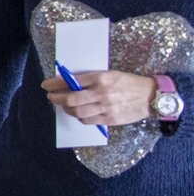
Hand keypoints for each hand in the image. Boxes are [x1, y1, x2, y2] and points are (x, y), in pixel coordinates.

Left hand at [42, 70, 159, 126]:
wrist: (150, 96)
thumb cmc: (128, 83)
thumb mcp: (109, 74)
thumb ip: (90, 79)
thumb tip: (68, 83)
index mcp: (100, 78)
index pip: (71, 81)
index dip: (55, 84)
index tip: (46, 85)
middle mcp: (101, 93)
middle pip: (70, 99)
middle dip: (56, 99)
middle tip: (51, 97)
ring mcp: (106, 107)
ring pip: (77, 111)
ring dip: (66, 109)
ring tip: (64, 106)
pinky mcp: (110, 119)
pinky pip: (88, 120)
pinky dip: (79, 117)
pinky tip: (79, 113)